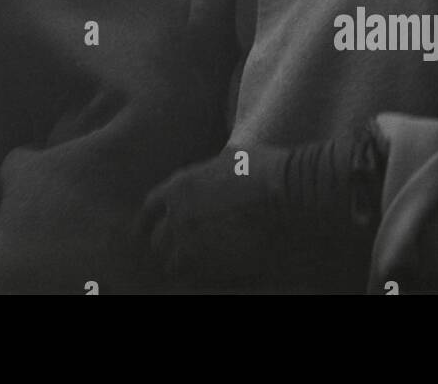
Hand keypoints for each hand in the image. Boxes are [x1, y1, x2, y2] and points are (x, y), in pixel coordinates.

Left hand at [135, 149, 290, 286]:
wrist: (292, 194)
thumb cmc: (265, 169)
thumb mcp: (227, 159)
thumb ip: (206, 173)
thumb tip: (207, 178)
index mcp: (179, 187)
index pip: (150, 208)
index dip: (148, 220)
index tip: (146, 228)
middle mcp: (180, 218)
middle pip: (158, 240)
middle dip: (166, 243)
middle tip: (176, 248)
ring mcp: (195, 246)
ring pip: (173, 263)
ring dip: (181, 262)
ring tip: (194, 261)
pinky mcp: (216, 268)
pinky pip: (195, 277)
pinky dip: (199, 274)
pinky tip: (212, 269)